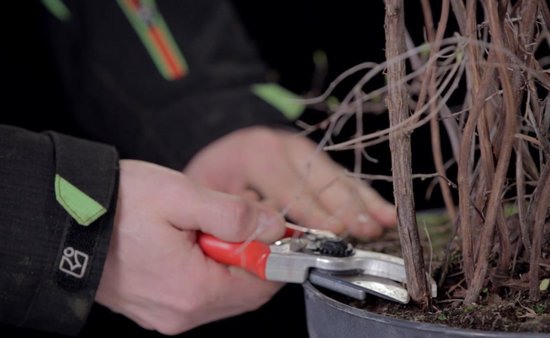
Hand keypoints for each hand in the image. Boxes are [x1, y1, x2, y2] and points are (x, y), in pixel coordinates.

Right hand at [95, 160, 284, 334]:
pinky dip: (207, 268)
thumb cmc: (115, 205)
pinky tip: (192, 240)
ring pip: (223, 292)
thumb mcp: (180, 196)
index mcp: (192, 290)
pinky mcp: (154, 307)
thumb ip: (233, 214)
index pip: (261, 283)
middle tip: (241, 217)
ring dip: (229, 260)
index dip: (276, 252)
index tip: (274, 225)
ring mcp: (165, 314)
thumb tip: (272, 228)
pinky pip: (198, 293)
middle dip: (252, 254)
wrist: (59, 219)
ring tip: (208, 225)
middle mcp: (181, 312)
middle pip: (244, 291)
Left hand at [184, 126, 395, 238]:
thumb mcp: (205, 195)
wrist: (217, 155)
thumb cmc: (210, 181)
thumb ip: (234, 212)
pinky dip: (365, 197)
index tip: (334, 231)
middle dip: (348, 207)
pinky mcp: (316, 161)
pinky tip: (384, 212)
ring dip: (364, 202)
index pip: (290, 186)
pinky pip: (343, 179)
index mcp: (257, 153)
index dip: (313, 211)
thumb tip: (270, 234)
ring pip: (339, 178)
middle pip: (322, 180)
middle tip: (367, 230)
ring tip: (386, 222)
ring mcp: (305, 151)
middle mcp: (286, 147)